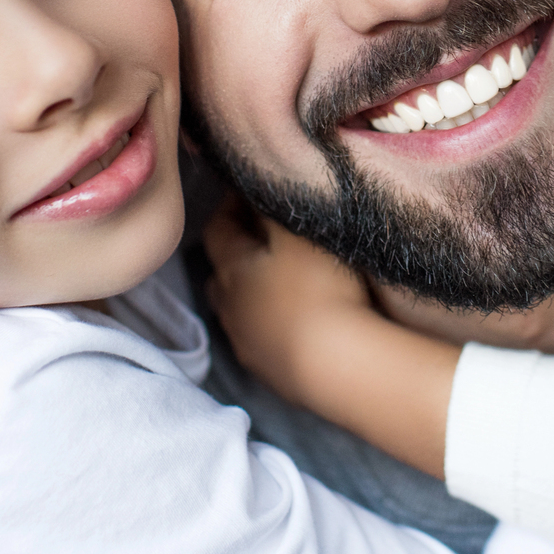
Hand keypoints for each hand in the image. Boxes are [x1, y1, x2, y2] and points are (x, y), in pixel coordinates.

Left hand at [205, 197, 457, 477]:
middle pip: (220, 272)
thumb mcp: (299, 232)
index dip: (230, 206)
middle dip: (235, 252)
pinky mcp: (269, 373)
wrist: (335, 365)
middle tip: (262, 237)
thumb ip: (273, 204)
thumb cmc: (319, 287)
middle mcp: (229, 306)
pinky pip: (260, 340)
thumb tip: (255, 180)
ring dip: (250, 293)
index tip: (250, 192)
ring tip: (279, 282)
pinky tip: (294, 323)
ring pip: (237, 310)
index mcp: (232, 267)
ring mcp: (246, 344)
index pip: (217, 228)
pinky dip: (269, 325)